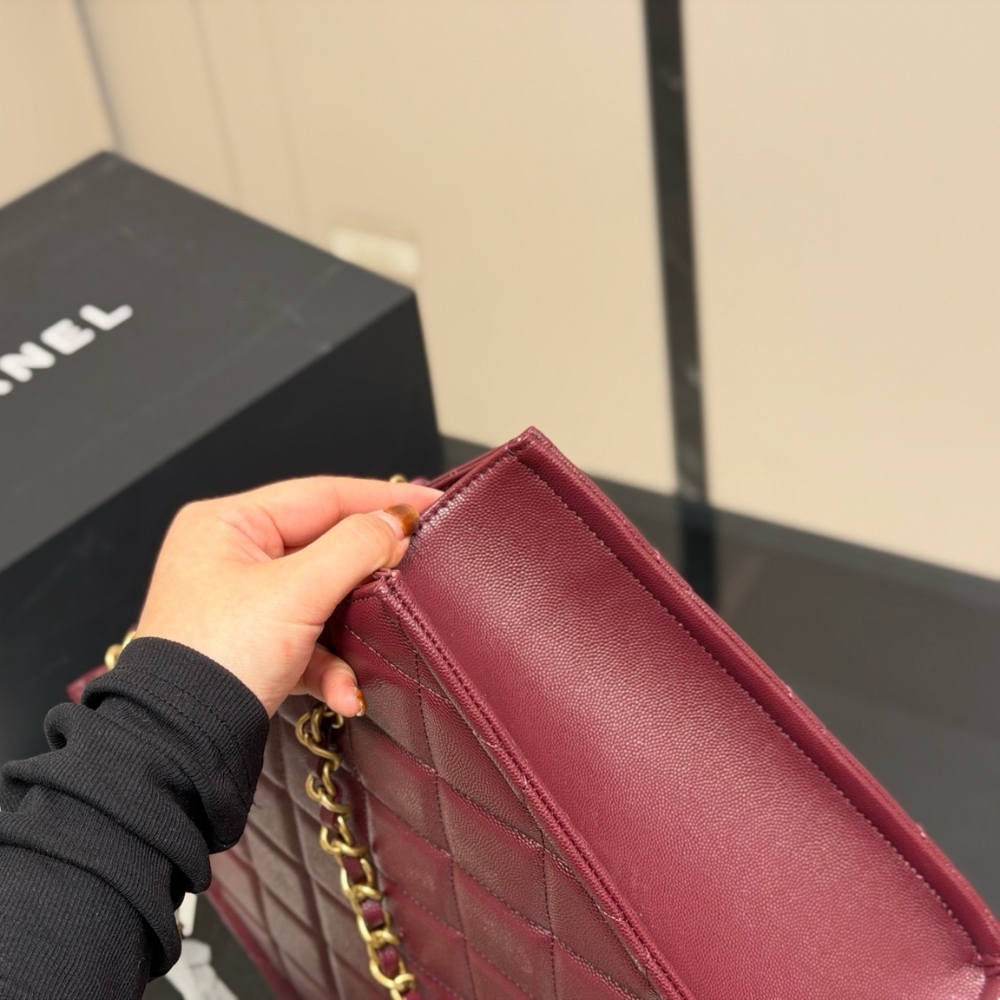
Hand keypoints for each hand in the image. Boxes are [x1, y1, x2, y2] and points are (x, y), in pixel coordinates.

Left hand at [133, 477, 440, 715]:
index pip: (320, 495)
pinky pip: (307, 642)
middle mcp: (229, 556)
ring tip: (376, 640)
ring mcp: (240, 603)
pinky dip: (331, 666)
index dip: (379, 499)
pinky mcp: (252, 647)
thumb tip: (395, 522)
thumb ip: (354, 548)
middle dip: (367, 571)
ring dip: (352, 630)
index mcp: (226, 524)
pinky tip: (344, 692)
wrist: (177, 749)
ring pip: (322, 598)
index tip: (429, 503)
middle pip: (324, 546)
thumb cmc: (215, 660)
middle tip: (415, 567)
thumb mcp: (296, 593)